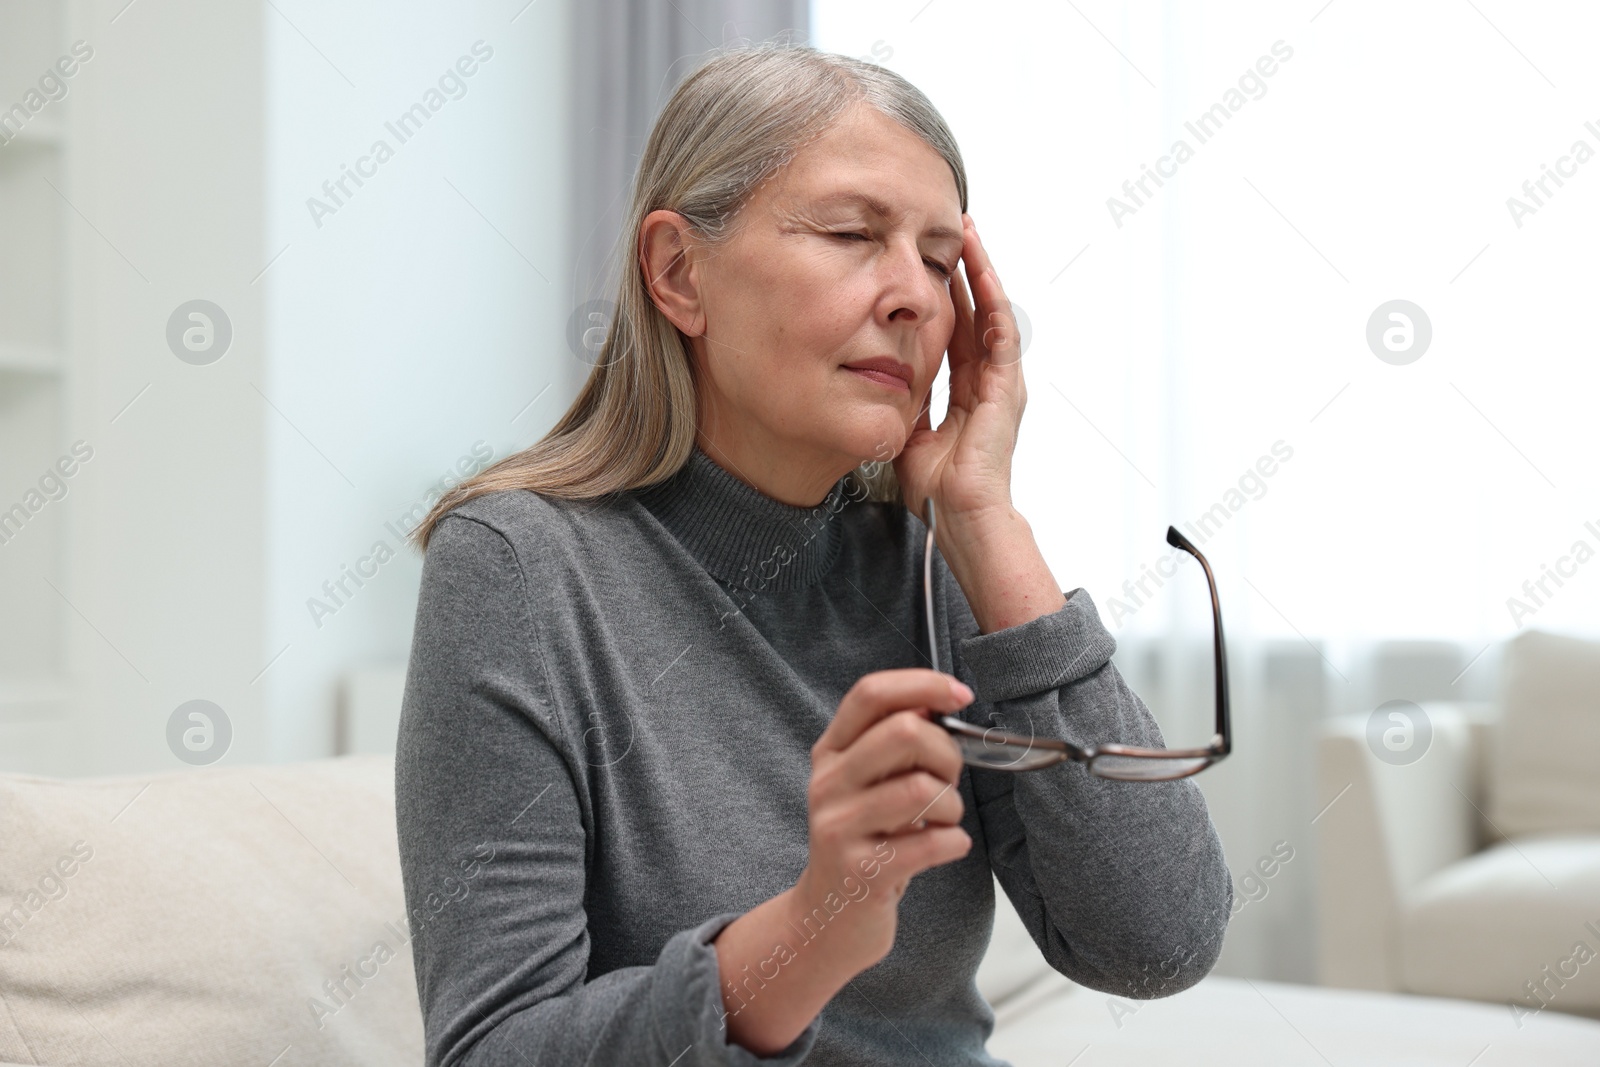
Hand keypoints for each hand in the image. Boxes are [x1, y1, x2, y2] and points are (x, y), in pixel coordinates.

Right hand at [795, 668, 974, 970]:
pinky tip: (945, 847)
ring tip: (942, 822)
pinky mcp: (861, 872)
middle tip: (947, 780)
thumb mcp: (865, 783)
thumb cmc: (865, 840)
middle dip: (947, 753)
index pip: (870, 694)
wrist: (829, 916)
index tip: (959, 694)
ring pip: (923, 789)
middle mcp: (828, 783)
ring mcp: (839, 828)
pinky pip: (931, 844)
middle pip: (905, 732)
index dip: (922, 684)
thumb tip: (936, 700)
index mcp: (831, 752)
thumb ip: (892, 742)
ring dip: (951, 806)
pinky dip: (954, 843)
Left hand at [893, 214, 1025, 541]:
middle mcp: (991, 381)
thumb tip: (878, 384)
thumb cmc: (938, 488)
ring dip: (981, 272)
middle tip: (954, 230)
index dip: (947, 295)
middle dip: (966, 270)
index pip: (958, 330)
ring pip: (993, 311)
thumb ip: (904, 404)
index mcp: (969, 390)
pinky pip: (1000, 332)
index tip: (931, 262)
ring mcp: (1003, 382)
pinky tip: (981, 270)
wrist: (960, 514)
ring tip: (968, 234)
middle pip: (978, 311)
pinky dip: (991, 299)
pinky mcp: (1007, 387)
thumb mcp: (911, 433)